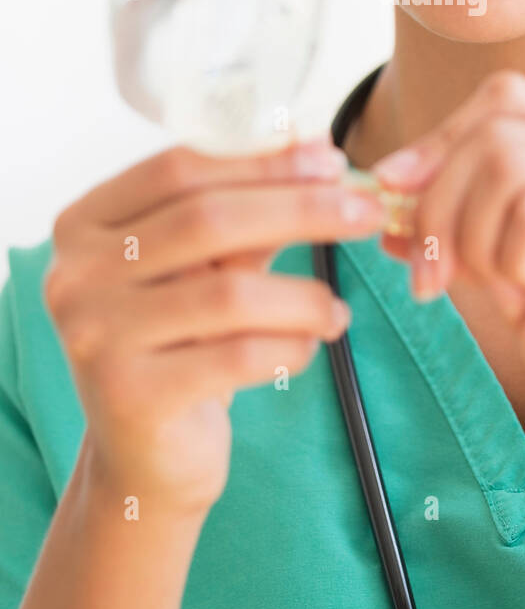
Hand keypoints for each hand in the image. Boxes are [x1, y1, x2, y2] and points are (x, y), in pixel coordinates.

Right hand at [44, 138, 385, 515]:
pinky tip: (310, 348)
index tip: (332, 157)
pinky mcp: (131, 398)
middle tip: (367, 211)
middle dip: (301, 208)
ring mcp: (95, 338)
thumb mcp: (206, 268)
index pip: (180, 168)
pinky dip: (291, 346)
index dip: (263, 160)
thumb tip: (319, 149)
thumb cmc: (182, 343)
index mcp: (83, 225)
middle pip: (207, 220)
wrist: (147, 459)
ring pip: (230, 293)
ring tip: (337, 311)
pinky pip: (239, 356)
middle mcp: (73, 276)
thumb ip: (247, 213)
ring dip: (305, 295)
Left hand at [372, 68, 524, 482]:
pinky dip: (519, 262)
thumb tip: (391, 202)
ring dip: (476, 239)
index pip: (504, 102)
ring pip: (505, 164)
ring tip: (514, 289)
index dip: (438, 141)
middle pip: (493, 127)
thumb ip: (468, 240)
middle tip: (430, 276)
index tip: (393, 191)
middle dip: (436, 202)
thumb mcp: (517, 291)